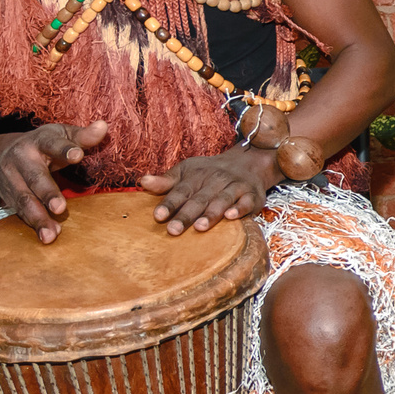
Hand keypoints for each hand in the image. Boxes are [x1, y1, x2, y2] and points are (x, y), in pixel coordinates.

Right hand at [0, 122, 109, 242]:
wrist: (0, 153)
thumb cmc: (43, 144)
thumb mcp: (61, 135)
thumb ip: (83, 136)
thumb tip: (103, 126)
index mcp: (39, 141)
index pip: (53, 144)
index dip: (65, 150)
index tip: (78, 155)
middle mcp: (21, 158)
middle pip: (35, 177)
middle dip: (47, 193)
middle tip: (60, 208)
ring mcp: (11, 178)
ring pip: (23, 199)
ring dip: (37, 217)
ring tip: (51, 234)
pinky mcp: (6, 195)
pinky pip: (18, 211)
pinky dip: (31, 223)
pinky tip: (44, 235)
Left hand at [138, 149, 280, 234]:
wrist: (247, 163)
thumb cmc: (209, 172)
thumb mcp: (186, 172)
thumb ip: (166, 181)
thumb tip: (142, 181)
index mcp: (196, 176)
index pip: (180, 191)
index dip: (169, 203)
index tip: (158, 216)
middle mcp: (215, 180)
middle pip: (199, 199)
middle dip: (186, 215)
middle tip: (173, 230)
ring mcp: (235, 187)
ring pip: (222, 200)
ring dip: (211, 213)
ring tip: (200, 227)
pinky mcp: (252, 195)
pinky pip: (246, 202)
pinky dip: (239, 209)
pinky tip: (231, 217)